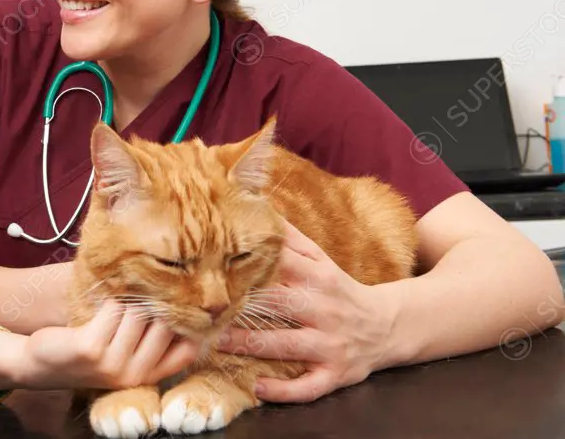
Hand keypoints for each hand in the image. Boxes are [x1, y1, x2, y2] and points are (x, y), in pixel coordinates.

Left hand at [17, 300, 199, 389]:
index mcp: (147, 375)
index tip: (186, 298)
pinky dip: (109, 296)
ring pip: (138, 313)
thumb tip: (179, 296)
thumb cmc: (88, 349)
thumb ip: (150, 336)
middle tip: (148, 280)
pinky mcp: (91, 348)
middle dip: (155, 300)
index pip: (187, 351)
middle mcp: (134, 374)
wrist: (41, 362)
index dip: (191, 324)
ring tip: (122, 287)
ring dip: (129, 295)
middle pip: (164, 325)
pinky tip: (104, 292)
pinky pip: (113, 309)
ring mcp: (113, 364)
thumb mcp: (123, 351)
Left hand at [216, 220, 397, 402]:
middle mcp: (325, 310)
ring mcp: (331, 345)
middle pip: (280, 304)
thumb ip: (291, 239)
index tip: (217, 263)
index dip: (250, 265)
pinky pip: (309, 386)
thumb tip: (261, 206)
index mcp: (319, 278)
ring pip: (287, 345)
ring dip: (250, 345)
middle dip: (243, 305)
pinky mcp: (336, 374)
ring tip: (216, 341)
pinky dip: (284, 390)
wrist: (390, 326)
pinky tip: (258, 388)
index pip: (281, 266)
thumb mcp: (322, 260)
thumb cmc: (341, 290)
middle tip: (205, 306)